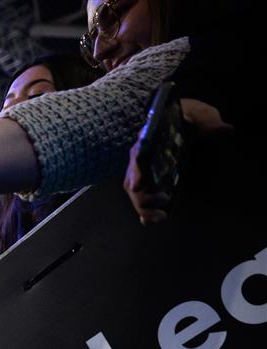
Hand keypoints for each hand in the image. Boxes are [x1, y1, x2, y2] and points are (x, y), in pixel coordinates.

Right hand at [124, 98, 232, 225]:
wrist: (189, 124)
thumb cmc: (192, 119)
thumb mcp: (202, 117)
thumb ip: (209, 124)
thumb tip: (224, 130)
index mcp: (149, 139)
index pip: (138, 156)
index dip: (136, 172)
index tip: (138, 186)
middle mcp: (141, 156)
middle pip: (133, 180)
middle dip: (141, 197)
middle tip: (156, 210)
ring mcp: (145, 170)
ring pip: (136, 191)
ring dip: (144, 207)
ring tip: (159, 217)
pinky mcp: (151, 181)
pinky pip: (143, 197)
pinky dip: (145, 210)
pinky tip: (151, 221)